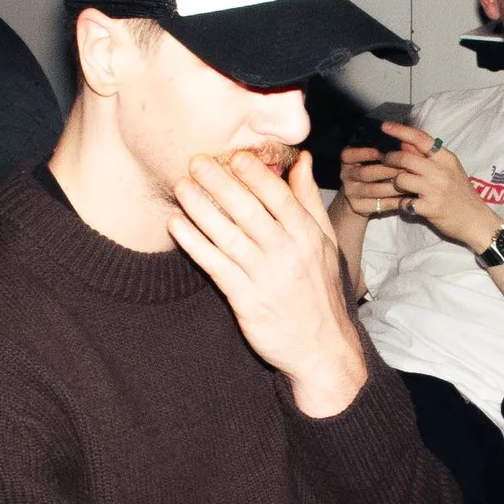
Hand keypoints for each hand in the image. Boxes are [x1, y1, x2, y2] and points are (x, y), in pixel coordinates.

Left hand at [170, 149, 367, 417]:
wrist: (322, 348)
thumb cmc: (321, 291)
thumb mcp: (325, 243)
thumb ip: (309, 200)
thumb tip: (302, 160)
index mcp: (307, 236)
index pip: (279, 197)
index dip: (255, 174)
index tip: (234, 155)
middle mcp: (287, 253)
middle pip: (248, 211)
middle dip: (220, 183)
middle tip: (196, 161)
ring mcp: (265, 277)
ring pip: (227, 236)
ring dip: (201, 209)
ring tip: (181, 187)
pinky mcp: (245, 300)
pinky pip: (215, 265)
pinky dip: (194, 244)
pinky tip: (177, 225)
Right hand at [334, 141, 403, 223]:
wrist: (360, 197)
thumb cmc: (372, 170)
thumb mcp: (372, 159)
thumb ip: (384, 151)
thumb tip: (405, 143)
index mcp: (348, 160)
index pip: (349, 155)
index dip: (362, 153)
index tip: (377, 152)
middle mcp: (345, 175)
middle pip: (364, 173)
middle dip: (386, 171)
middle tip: (404, 168)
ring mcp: (350, 192)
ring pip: (373, 190)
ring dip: (393, 187)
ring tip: (408, 182)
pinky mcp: (358, 207)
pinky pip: (379, 204)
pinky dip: (395, 201)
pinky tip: (406, 198)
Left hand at [375, 122, 500, 249]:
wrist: (476, 221)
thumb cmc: (462, 194)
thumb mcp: (449, 170)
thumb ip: (427, 157)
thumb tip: (404, 143)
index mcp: (446, 158)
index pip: (420, 138)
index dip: (400, 130)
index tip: (385, 126)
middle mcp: (441, 171)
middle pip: (405, 158)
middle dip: (390, 159)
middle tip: (385, 162)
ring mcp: (435, 190)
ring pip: (400, 179)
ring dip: (395, 183)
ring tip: (400, 187)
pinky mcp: (429, 208)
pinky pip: (404, 202)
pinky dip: (402, 204)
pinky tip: (409, 204)